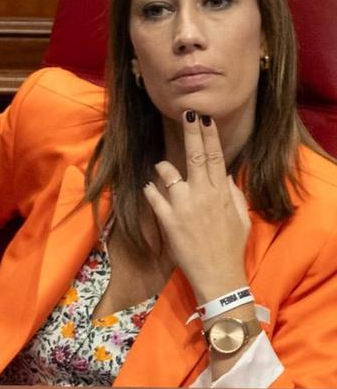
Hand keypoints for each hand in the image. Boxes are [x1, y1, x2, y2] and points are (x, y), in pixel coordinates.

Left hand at [141, 111, 251, 304]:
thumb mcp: (240, 217)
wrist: (218, 274)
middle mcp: (203, 195)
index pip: (217, 158)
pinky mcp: (168, 220)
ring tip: (162, 169)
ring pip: (170, 174)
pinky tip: (149, 188)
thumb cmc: (230, 246)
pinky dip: (150, 190)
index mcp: (222, 193)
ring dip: (163, 169)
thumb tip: (226, 174)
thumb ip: (232, 193)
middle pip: (197, 157)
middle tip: (187, 113)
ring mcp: (184, 207)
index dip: (209, 137)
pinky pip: (154, 196)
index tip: (204, 119)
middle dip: (191, 134)